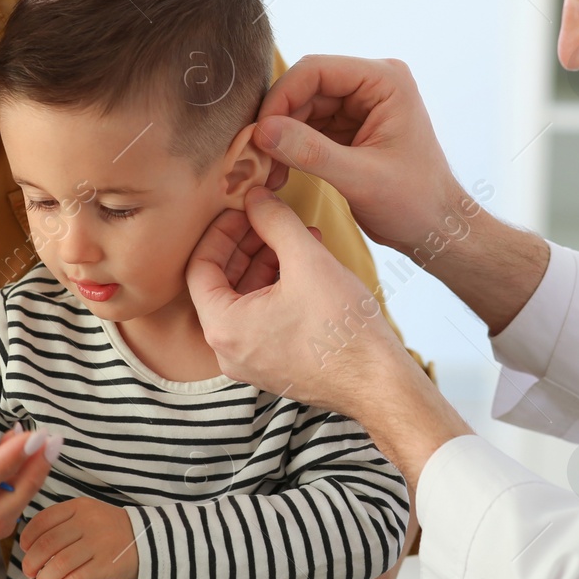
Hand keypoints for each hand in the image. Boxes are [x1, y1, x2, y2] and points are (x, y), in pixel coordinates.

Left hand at [18, 497, 139, 578]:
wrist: (151, 541)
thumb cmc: (111, 532)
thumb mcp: (89, 516)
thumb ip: (64, 525)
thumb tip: (31, 548)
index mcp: (79, 507)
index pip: (43, 521)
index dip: (28, 538)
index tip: (25, 550)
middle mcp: (88, 522)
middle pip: (47, 544)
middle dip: (31, 563)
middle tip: (30, 574)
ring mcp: (98, 543)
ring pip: (59, 564)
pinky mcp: (106, 564)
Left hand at [188, 186, 411, 415]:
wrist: (379, 382)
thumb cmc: (342, 329)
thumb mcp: (307, 260)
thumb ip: (275, 221)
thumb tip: (254, 196)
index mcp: (223, 329)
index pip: (199, 268)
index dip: (219, 232)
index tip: (242, 211)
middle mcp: (229, 351)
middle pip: (220, 285)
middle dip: (245, 245)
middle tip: (265, 218)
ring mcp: (251, 362)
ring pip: (244, 301)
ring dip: (264, 264)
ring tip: (294, 237)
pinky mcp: (274, 366)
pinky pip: (262, 320)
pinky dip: (276, 289)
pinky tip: (305, 266)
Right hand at [255, 55, 472, 255]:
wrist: (435, 228)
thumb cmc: (415, 202)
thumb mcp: (361, 178)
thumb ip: (311, 152)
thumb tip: (262, 131)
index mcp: (385, 82)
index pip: (317, 70)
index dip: (281, 97)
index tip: (259, 132)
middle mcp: (372, 85)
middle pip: (305, 88)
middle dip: (277, 121)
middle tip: (254, 156)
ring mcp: (360, 106)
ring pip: (302, 109)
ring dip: (280, 137)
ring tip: (266, 170)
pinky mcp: (350, 128)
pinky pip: (308, 128)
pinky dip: (290, 148)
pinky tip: (278, 171)